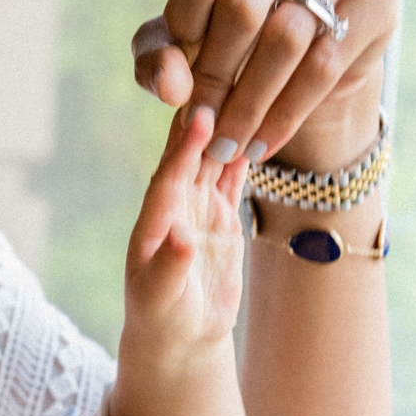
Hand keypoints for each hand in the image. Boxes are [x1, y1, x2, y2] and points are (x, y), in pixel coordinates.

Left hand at [126, 104, 248, 361]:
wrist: (180, 339)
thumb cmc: (163, 322)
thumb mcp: (164, 300)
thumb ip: (171, 267)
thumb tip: (181, 238)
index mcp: (154, 222)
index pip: (170, 177)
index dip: (184, 147)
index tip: (199, 114)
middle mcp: (174, 208)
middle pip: (192, 156)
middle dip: (208, 120)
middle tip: (227, 77)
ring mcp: (198, 209)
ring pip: (215, 160)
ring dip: (229, 128)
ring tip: (251, 87)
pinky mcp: (220, 217)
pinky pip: (234, 177)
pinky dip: (246, 152)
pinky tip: (262, 121)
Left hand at [130, 0, 399, 171]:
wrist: (315, 27)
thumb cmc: (231, 20)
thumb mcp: (182, 31)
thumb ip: (157, 52)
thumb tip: (170, 88)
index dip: (183, 27)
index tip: (179, 71)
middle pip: (242, 4)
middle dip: (212, 78)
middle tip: (199, 125)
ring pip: (286, 40)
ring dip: (248, 105)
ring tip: (225, 145)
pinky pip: (325, 64)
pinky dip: (286, 113)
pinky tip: (260, 143)